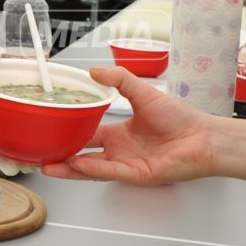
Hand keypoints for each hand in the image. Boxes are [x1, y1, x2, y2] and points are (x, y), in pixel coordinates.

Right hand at [40, 65, 213, 184]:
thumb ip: (119, 80)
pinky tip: (77, 165)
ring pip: (91, 168)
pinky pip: (110, 172)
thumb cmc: (180, 118)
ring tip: (48, 166)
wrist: (203, 136)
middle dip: (62, 156)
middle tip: (41, 153)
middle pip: (84, 155)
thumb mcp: (143, 91)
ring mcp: (127, 164)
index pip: (88, 134)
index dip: (70, 133)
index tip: (52, 129)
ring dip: (70, 168)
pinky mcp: (137, 175)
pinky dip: (92, 169)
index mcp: (120, 132)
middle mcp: (121, 150)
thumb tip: (95, 70)